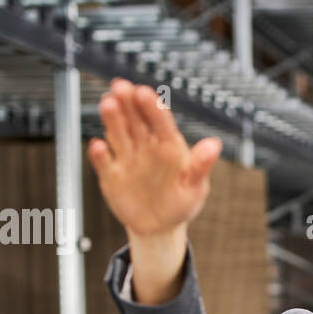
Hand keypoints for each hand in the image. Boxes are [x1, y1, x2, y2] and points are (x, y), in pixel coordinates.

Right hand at [88, 79, 221, 303]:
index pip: (160, 122)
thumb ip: (200, 166)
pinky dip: (100, 155)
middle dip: (128, 103)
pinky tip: (98, 146)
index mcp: (168, 145)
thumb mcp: (195, 187)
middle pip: (135, 120)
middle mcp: (145, 146)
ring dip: (112, 119)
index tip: (144, 93)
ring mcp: (127, 159)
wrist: (160, 227)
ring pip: (118, 134)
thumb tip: (214, 145)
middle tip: (121, 86)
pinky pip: (104, 162)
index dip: (152, 107)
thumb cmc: (181, 202)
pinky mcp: (111, 175)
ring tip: (108, 103)